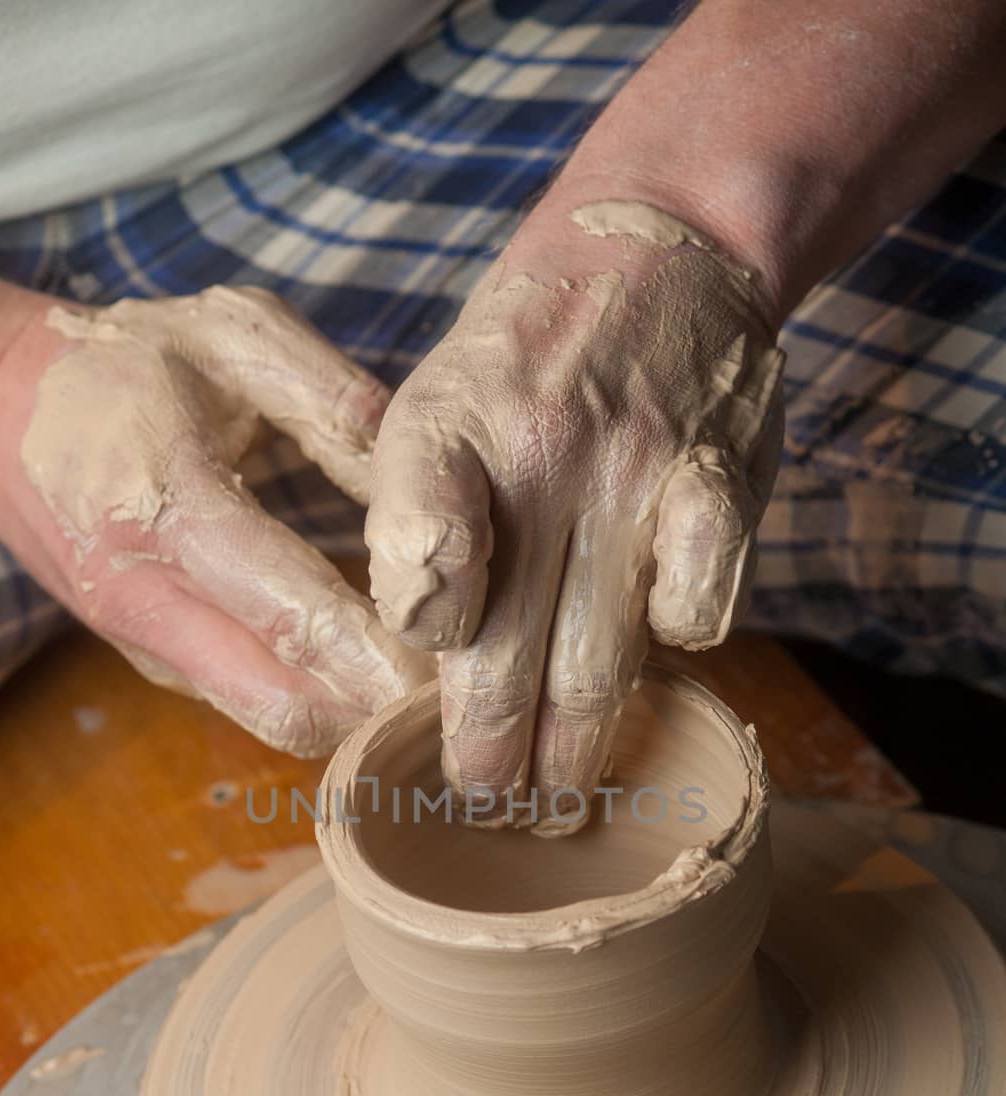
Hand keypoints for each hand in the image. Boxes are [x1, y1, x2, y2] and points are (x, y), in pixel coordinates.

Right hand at [0, 283, 431, 755]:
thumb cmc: (118, 366)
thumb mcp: (228, 337)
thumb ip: (333, 402)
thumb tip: (426, 484)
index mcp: (168, 506)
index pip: (292, 611)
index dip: (383, 654)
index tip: (466, 670)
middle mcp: (152, 599)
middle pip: (290, 706)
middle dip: (387, 713)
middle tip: (473, 689)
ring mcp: (151, 645)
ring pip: (277, 722)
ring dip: (364, 722)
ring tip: (448, 690)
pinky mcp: (160, 665)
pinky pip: (258, 706)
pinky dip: (328, 705)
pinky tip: (386, 675)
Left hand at [366, 201, 783, 827]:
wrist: (651, 247)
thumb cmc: (523, 361)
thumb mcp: (428, 405)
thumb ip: (413, 519)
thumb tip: (419, 654)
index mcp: (439, 432)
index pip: (414, 574)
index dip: (419, 658)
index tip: (411, 719)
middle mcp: (533, 455)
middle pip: (504, 655)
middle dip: (489, 761)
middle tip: (483, 814)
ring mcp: (632, 472)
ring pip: (596, 660)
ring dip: (574, 754)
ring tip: (557, 809)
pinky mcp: (717, 482)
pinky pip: (700, 607)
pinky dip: (677, 649)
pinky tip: (661, 668)